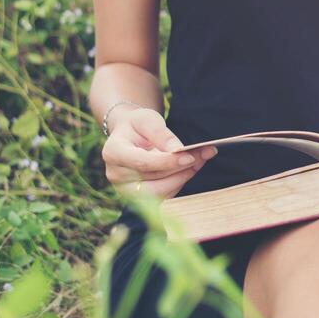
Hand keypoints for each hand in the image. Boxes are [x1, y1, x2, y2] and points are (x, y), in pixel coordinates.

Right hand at [101, 105, 217, 199]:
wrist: (128, 135)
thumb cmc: (137, 125)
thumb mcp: (148, 120)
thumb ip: (162, 135)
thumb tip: (179, 151)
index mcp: (113, 152)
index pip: (143, 163)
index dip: (168, 162)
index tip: (190, 157)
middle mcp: (115, 175)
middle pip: (153, 179)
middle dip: (181, 169)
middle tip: (205, 154)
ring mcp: (125, 189)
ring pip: (160, 191)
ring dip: (183, 177)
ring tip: (200, 159)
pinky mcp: (137, 197)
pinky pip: (163, 196)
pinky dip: (179, 182)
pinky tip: (191, 168)